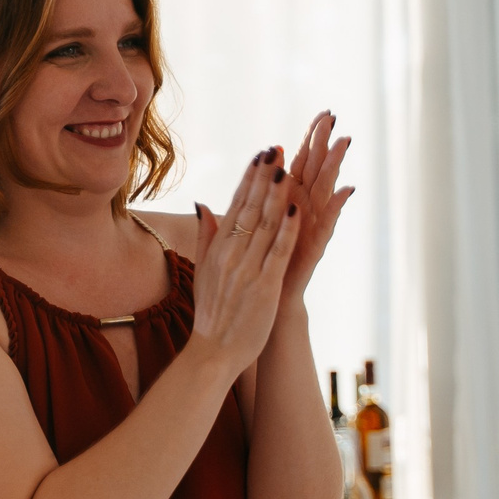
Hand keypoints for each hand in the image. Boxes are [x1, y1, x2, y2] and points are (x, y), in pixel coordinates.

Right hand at [188, 149, 303, 383]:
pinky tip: (295, 209)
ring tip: (286, 167)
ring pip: (263, 225)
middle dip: (263, 177)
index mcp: (217, 250)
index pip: (234, 205)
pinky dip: (285, 230)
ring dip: (275, 194)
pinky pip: (276, 252)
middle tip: (276, 148)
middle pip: (248, 209)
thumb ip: (206, 236)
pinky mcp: (263, 285)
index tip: (261, 155)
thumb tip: (203, 204)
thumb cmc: (213, 313)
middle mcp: (230, 255)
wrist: (214, 350)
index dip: (249, 179)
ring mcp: (246, 269)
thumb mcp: (203, 271)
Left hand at [272, 111, 354, 304]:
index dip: (308, 141)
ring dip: (333, 167)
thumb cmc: (259, 267)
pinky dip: (335, 208)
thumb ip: (253, 202)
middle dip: (322, 143)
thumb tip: (259, 173)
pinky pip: (326, 225)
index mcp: (285, 205)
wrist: (268, 305)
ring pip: (324, 192)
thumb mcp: (250, 231)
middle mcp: (303, 212)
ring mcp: (311, 229)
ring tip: (343, 142)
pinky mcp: (313, 248)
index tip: (320, 114)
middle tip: (332, 115)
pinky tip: (345, 191)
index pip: (298, 166)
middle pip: (314, 171)